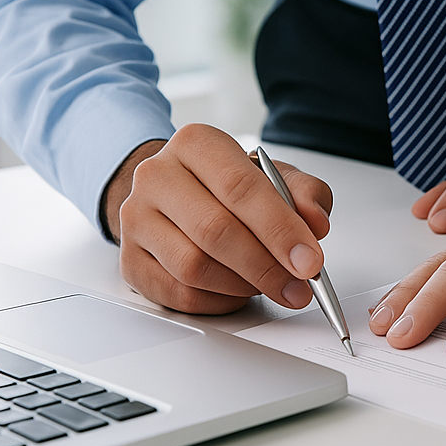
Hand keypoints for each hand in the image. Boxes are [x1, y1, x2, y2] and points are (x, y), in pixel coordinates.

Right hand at [103, 124, 332, 313]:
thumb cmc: (228, 185)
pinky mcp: (130, 261)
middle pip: (215, 231)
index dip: (280, 230)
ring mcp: (136, 219)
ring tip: (269, 283)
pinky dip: (218, 301)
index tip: (310, 261)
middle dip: (267, 267)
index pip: (241, 189)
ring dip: (243, 285)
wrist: (176, 193)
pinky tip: (238, 291)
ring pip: (194, 267)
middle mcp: (157, 176)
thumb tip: (315, 223)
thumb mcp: (274, 175)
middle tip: (299, 287)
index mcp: (196, 144)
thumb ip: (304, 193)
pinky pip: (178, 294)